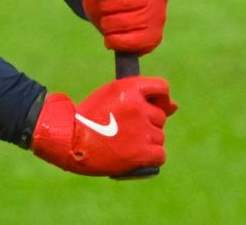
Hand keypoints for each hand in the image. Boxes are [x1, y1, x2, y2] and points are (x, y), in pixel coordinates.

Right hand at [31, 77, 177, 176]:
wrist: (69, 139)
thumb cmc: (89, 117)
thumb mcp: (112, 96)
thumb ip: (143, 98)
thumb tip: (175, 106)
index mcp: (130, 88)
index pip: (162, 88)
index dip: (159, 99)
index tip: (151, 107)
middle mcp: (139, 107)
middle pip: (160, 116)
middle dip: (148, 124)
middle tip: (126, 130)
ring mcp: (141, 130)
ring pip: (159, 136)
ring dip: (148, 141)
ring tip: (126, 143)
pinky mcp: (140, 152)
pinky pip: (160, 155)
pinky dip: (151, 157)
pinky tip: (138, 156)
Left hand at [82, 0, 168, 54]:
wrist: (112, 15)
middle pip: (127, 2)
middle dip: (106, 9)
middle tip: (103, 11)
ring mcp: (159, 15)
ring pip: (128, 22)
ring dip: (108, 25)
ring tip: (107, 23)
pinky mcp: (155, 36)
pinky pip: (133, 42)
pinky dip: (116, 41)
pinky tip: (111, 37)